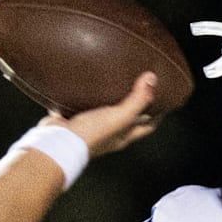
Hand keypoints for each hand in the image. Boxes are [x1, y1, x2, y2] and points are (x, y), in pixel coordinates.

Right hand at [40, 71, 157, 157]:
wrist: (57, 142)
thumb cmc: (91, 135)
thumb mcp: (119, 117)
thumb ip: (136, 100)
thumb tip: (152, 79)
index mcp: (123, 136)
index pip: (147, 126)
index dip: (157, 114)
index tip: (164, 100)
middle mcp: (108, 133)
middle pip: (127, 118)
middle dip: (134, 104)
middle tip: (140, 85)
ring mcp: (90, 127)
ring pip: (104, 111)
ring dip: (109, 99)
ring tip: (113, 80)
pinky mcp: (72, 120)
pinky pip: (80, 105)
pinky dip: (83, 96)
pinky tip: (83, 84)